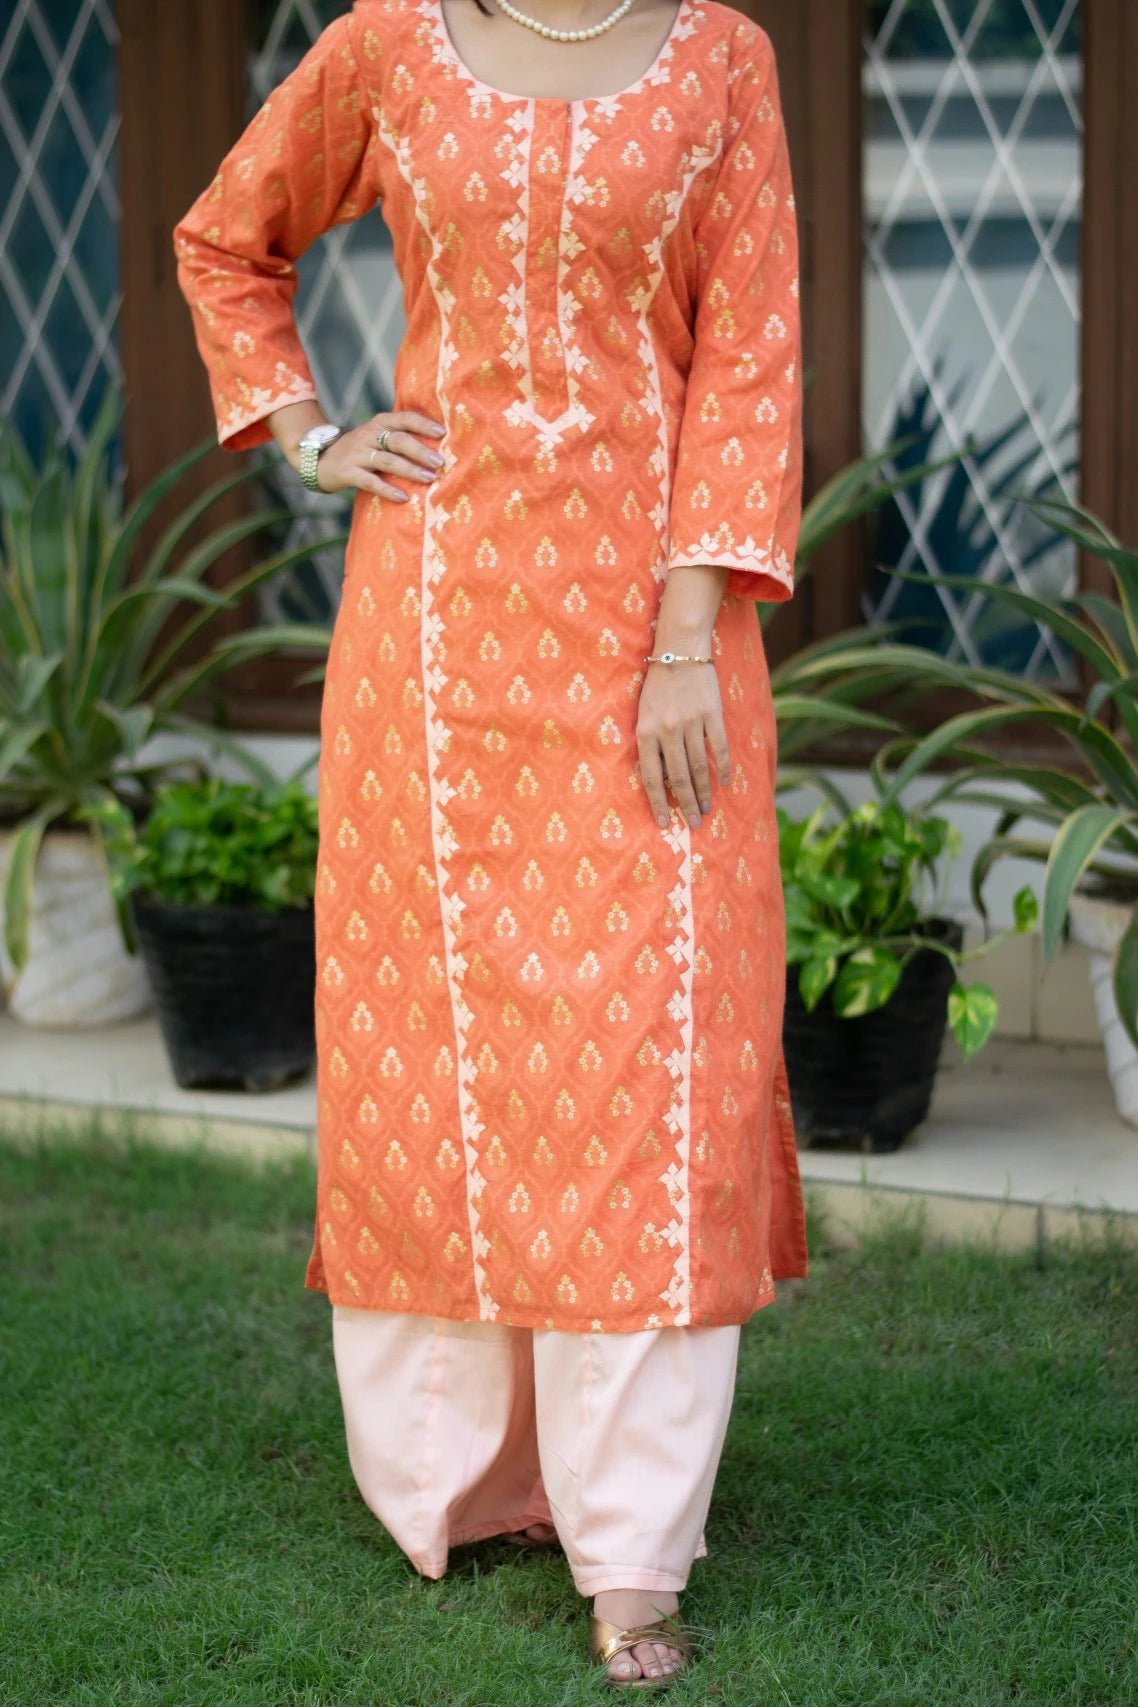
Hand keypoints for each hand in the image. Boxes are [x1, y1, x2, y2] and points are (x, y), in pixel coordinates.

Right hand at [308, 410, 445, 500]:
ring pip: (387, 460)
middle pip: (398, 440)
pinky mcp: (348, 472)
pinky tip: (403, 498)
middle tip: (440, 462)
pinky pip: (371, 482)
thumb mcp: (376, 436)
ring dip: (410, 469)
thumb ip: (399, 437)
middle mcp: (368, 435)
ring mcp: (357, 453)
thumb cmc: (359, 449)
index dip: (423, 424)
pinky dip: (388, 490)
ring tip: (429, 478)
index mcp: (379, 423)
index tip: (442, 433)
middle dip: (421, 451)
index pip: (404, 418)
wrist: (320, 459)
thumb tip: (437, 446)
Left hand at [636, 659, 729, 830]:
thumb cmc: (657, 684)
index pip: (650, 777)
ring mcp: (691, 722)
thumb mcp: (643, 713)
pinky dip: (723, 767)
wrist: (679, 650)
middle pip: (677, 777)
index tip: (663, 823)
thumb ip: (649, 744)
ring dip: (703, 792)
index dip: (657, 802)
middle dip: (685, 804)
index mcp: (646, 731)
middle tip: (692, 823)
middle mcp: (667, 730)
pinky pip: (718, 747)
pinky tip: (724, 782)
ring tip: (706, 809)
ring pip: (698, 767)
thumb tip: (659, 779)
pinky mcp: (712, 714)